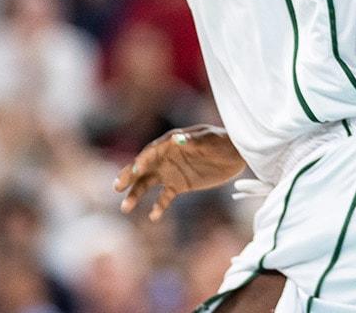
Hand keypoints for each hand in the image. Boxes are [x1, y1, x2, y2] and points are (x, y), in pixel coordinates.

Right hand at [115, 125, 246, 221]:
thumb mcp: (210, 140)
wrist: (238, 154)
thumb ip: (193, 141)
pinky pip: (164, 197)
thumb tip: (175, 140)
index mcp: (170, 143)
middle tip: (117, 187)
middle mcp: (166, 158)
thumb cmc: (223, 141)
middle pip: (142, 168)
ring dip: (135, 194)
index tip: (135, 170)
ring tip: (125, 208)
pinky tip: (154, 216)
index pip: (151, 152)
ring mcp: (171, 172)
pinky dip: (158, 206)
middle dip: (129, 176)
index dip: (142, 160)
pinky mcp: (179, 185)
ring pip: (147, 184)